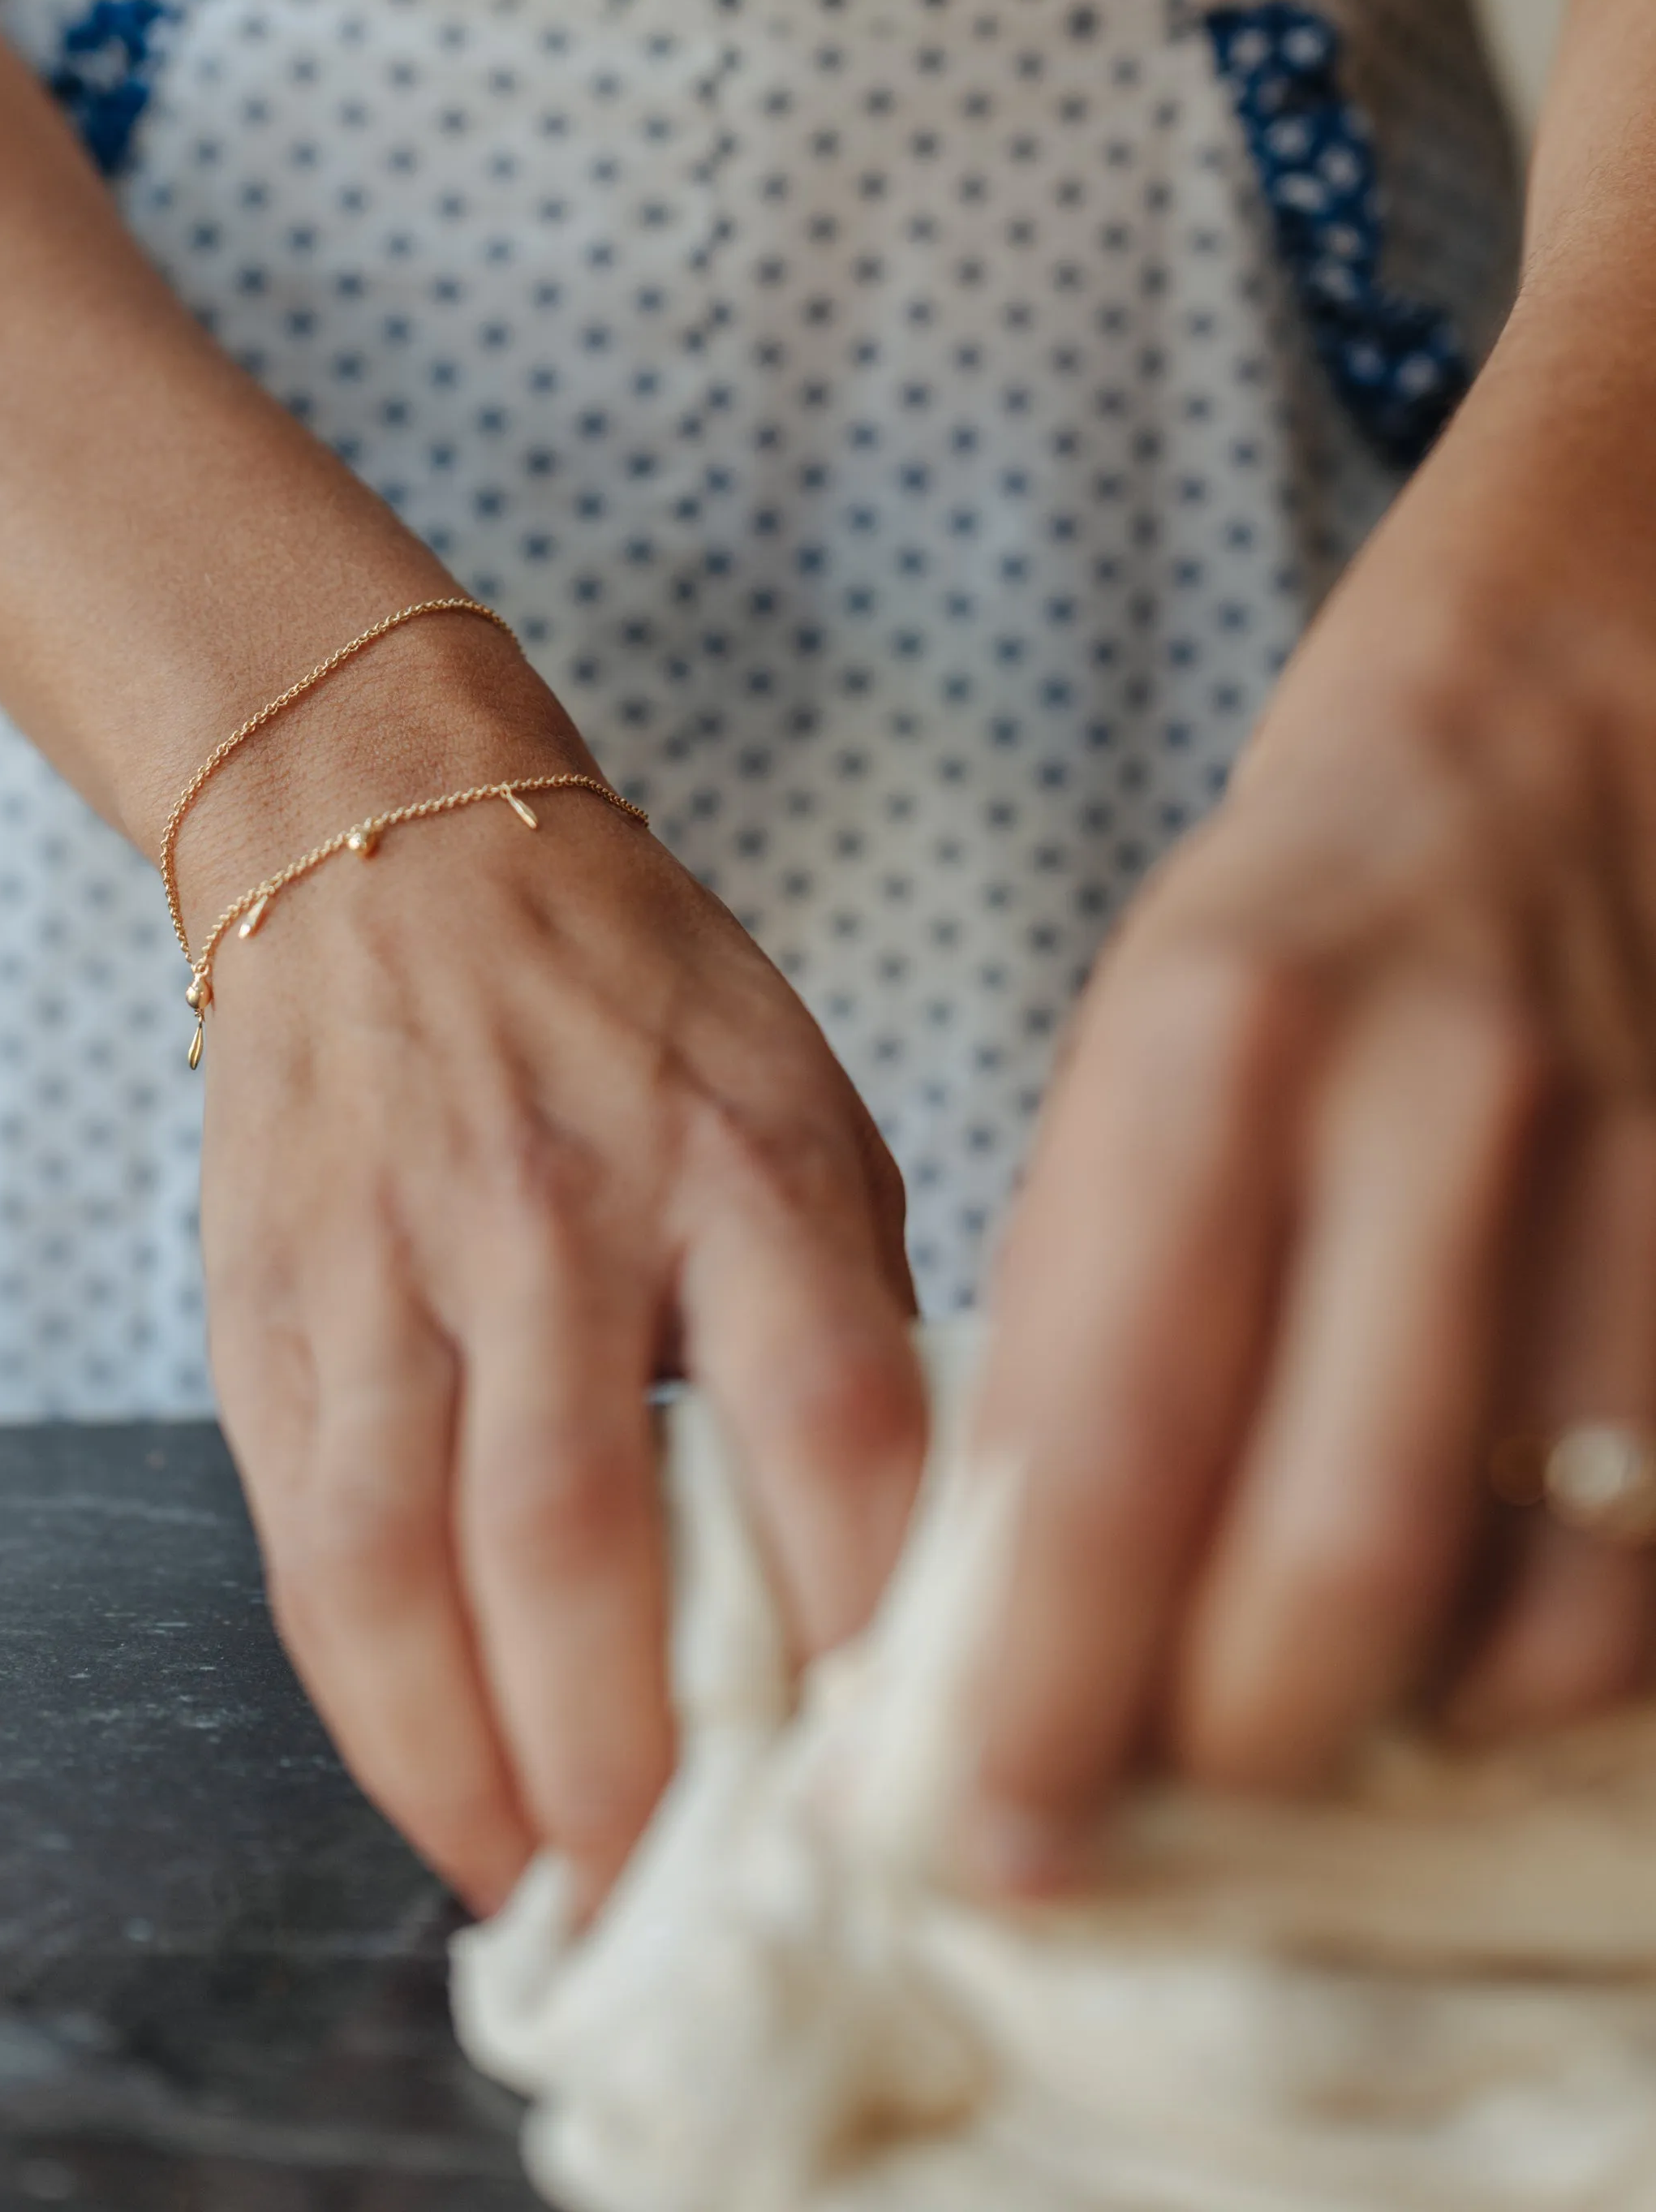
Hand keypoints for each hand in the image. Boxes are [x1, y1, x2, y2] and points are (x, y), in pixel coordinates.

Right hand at [190, 639, 923, 1911]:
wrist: (388, 840)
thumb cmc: (632, 998)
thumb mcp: (804, 1101)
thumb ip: (846, 1310)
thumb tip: (909, 1562)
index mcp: (740, 1158)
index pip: (831, 1425)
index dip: (869, 1631)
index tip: (912, 1775)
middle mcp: (559, 1215)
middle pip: (594, 1538)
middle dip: (650, 1764)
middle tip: (718, 1904)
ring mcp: (394, 1267)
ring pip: (418, 1567)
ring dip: (492, 1772)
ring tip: (569, 1894)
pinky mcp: (273, 1312)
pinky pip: (312, 1546)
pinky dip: (375, 1707)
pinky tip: (447, 1797)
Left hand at [964, 604, 1655, 1891]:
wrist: (1553, 733)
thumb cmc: (1298, 925)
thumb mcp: (1131, 1055)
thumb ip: (1089, 1307)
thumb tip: (1015, 1607)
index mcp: (1212, 1048)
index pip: (1109, 1435)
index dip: (1040, 1675)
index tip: (977, 1833)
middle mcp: (1425, 1114)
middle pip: (1329, 1556)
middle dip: (1216, 1750)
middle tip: (1125, 1820)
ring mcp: (1618, 1179)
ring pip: (1529, 1601)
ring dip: (1393, 1732)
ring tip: (1292, 1730)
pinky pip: (1650, 1562)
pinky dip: (1546, 1664)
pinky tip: (1457, 1652)